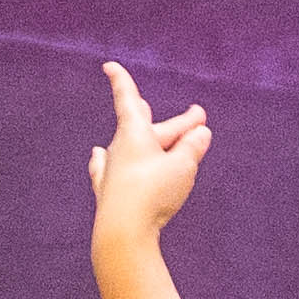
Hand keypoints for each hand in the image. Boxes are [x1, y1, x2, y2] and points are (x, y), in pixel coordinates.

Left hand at [89, 62, 207, 241]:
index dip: (121, 81)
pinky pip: (110, 169)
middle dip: (175, 125)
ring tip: (161, 138)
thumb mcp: (183, 167)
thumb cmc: (154, 194)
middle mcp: (119, 147)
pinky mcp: (108, 192)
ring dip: (155, 145)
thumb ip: (193, 147)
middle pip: (149, 129)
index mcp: (134, 133)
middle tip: (197, 118)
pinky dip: (108, 160)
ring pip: (135, 149)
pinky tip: (98, 155)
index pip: (127, 100)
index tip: (108, 66)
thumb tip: (201, 133)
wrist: (123, 232)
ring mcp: (111, 170)